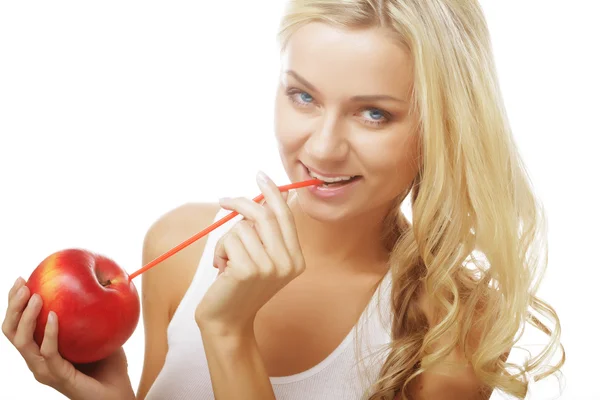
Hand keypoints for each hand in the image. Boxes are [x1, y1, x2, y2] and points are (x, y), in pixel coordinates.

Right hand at [2, 277, 134, 399]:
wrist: (119, 392)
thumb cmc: (109, 364)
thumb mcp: (98, 331)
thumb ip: (91, 311)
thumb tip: (98, 279)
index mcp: (41, 350)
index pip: (18, 326)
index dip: (14, 303)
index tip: (22, 279)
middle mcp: (38, 361)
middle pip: (11, 332)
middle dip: (13, 306)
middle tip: (23, 284)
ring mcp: (45, 371)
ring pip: (22, 343)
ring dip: (26, 317)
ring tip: (35, 297)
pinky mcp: (58, 377)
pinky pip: (48, 353)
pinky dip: (49, 333)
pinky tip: (55, 316)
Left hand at [195, 171, 305, 336]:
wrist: (227, 321)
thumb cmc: (240, 286)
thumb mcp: (262, 258)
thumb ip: (268, 231)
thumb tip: (272, 195)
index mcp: (296, 259)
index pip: (285, 216)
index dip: (273, 193)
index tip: (260, 175)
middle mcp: (288, 263)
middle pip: (264, 215)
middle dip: (241, 203)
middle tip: (223, 200)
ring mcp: (269, 267)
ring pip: (241, 227)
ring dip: (226, 241)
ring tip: (227, 261)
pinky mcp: (247, 270)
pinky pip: (229, 239)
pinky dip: (219, 251)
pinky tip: (222, 270)